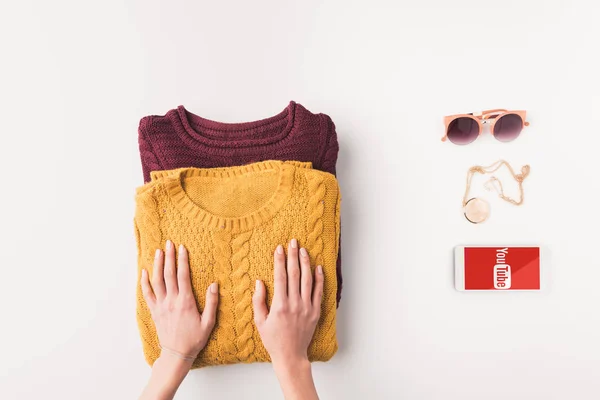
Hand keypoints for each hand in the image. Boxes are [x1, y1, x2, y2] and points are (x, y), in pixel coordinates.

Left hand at [139, 240, 218, 399]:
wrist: (177, 354)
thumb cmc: (194, 339)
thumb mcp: (208, 322)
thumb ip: (212, 303)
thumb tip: (214, 285)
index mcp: (185, 302)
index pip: (183, 276)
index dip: (182, 260)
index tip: (182, 248)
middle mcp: (171, 301)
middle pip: (168, 274)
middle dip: (168, 257)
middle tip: (169, 243)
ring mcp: (161, 305)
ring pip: (157, 281)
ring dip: (157, 265)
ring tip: (158, 251)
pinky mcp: (154, 311)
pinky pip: (147, 294)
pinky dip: (145, 282)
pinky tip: (144, 272)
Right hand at [253, 238, 322, 399]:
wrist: (291, 355)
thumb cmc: (273, 339)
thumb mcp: (260, 321)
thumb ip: (259, 300)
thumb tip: (259, 282)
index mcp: (280, 305)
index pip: (280, 277)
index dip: (279, 261)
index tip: (279, 248)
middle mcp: (294, 304)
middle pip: (295, 274)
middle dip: (293, 256)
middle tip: (293, 242)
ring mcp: (307, 308)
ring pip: (307, 280)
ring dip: (305, 263)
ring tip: (303, 250)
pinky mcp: (315, 312)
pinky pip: (318, 292)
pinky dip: (319, 279)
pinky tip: (318, 267)